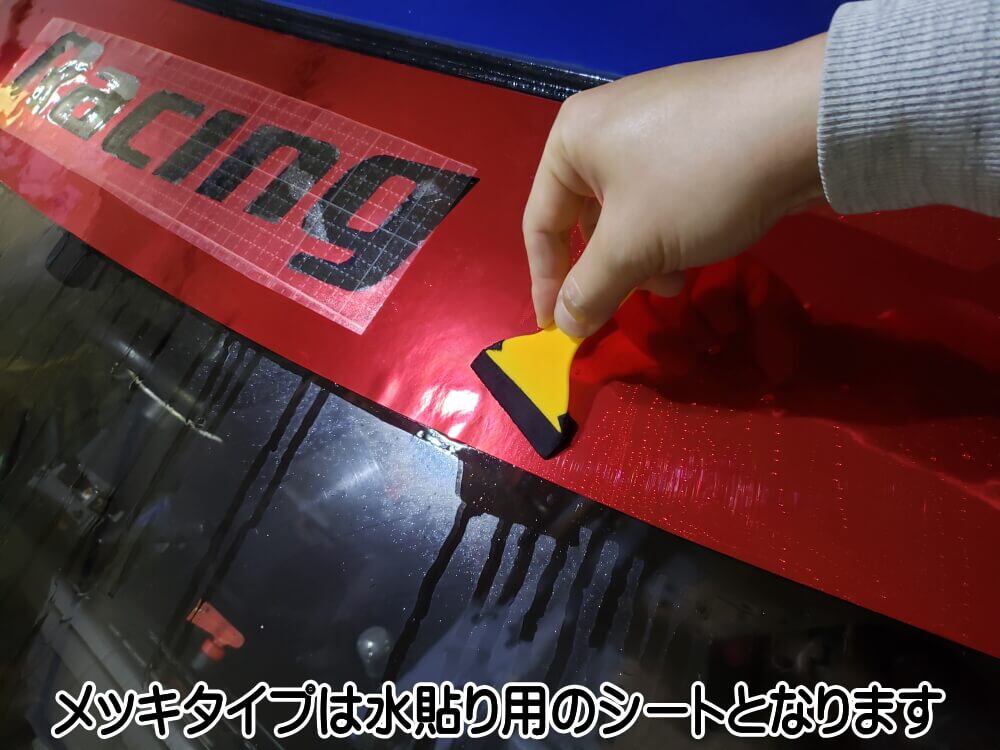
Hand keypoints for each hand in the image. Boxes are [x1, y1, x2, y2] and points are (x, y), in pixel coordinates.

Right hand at [523, 34, 825, 337]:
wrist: (805, 121)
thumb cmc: (697, 182)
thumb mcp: (633, 246)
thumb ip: (589, 290)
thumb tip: (564, 326)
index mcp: (573, 139)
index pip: (540, 223)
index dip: (547, 283)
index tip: (559, 331)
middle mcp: (606, 125)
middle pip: (586, 218)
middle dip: (609, 270)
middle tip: (632, 305)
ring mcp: (657, 124)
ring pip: (630, 211)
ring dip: (644, 257)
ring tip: (676, 282)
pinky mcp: (700, 132)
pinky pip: (666, 194)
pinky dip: (671, 231)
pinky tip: (701, 248)